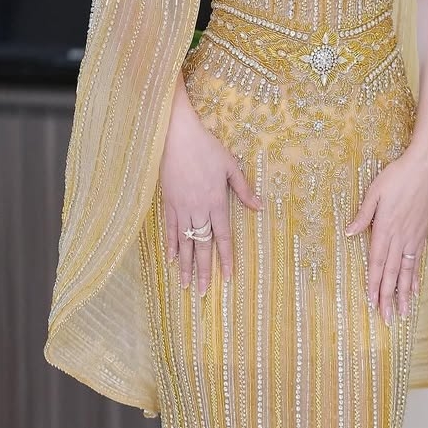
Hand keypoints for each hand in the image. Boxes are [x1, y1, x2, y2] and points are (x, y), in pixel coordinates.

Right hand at [160, 77, 261, 293]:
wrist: (175, 135)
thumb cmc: (206, 147)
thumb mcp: (230, 165)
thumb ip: (243, 189)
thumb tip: (260, 207)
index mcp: (216, 201)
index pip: (222, 235)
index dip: (225, 257)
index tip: (227, 277)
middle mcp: (198, 209)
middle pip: (202, 245)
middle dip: (204, 270)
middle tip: (203, 292)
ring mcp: (181, 207)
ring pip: (185, 242)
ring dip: (186, 265)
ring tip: (186, 285)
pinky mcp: (168, 202)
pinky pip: (170, 229)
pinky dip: (171, 245)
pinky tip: (172, 260)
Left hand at [343, 144, 427, 322]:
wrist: (426, 168)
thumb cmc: (397, 176)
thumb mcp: (374, 192)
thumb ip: (363, 214)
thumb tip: (349, 232)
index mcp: (386, 229)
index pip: (377, 263)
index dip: (374, 284)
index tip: (371, 303)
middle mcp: (400, 237)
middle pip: (392, 273)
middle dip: (388, 297)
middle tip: (388, 319)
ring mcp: (413, 236)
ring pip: (407, 271)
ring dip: (404, 293)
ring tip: (405, 313)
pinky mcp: (423, 232)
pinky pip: (417, 260)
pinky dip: (414, 276)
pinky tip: (414, 288)